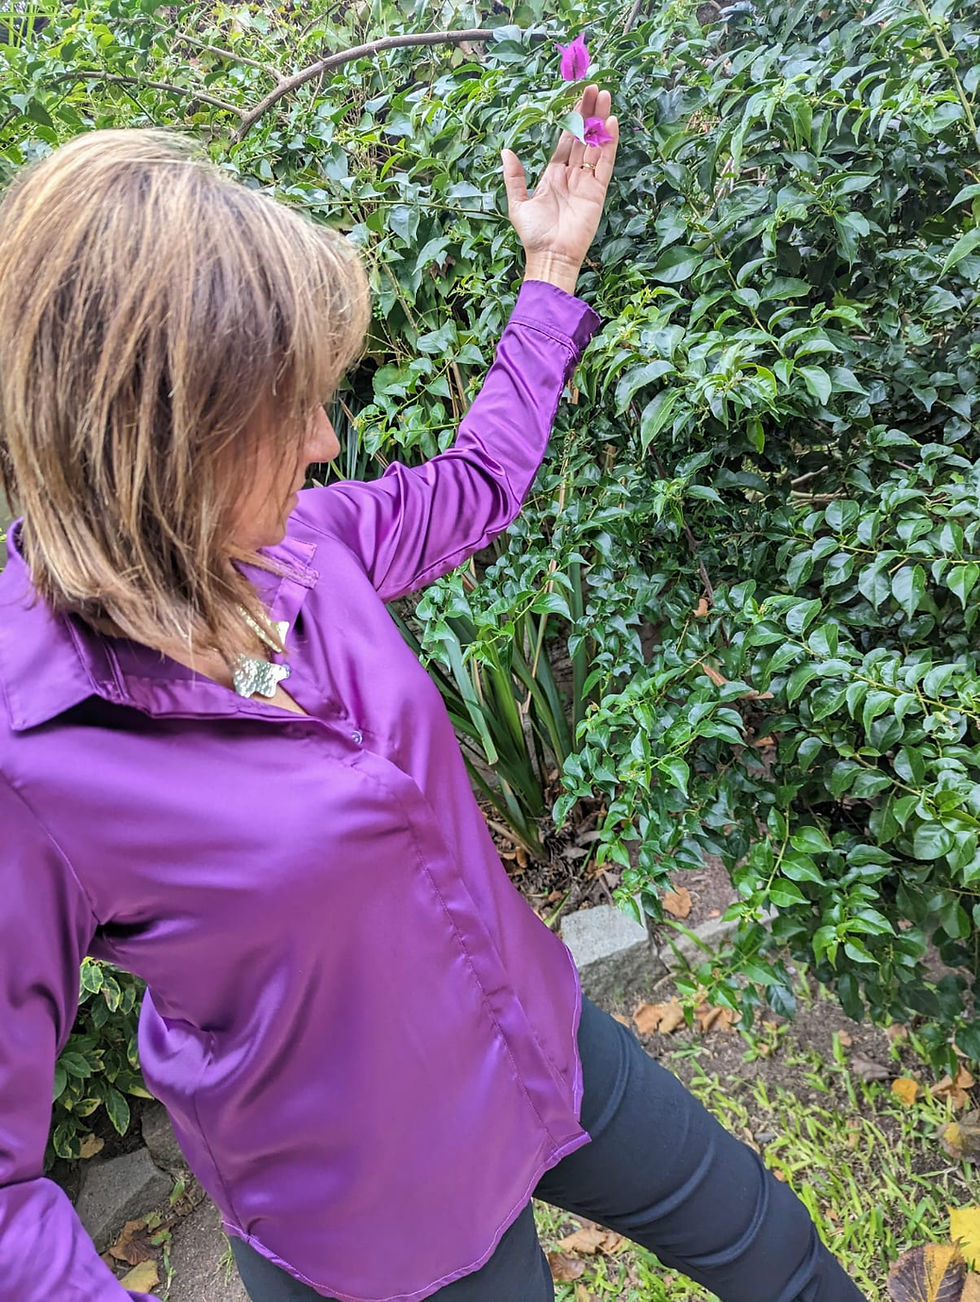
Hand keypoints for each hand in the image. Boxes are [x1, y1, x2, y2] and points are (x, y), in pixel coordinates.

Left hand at [501, 84, 618, 293]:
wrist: (549, 256)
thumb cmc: (533, 234)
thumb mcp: (518, 203)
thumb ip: (514, 177)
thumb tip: (506, 151)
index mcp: (553, 174)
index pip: (565, 140)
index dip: (571, 118)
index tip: (576, 96)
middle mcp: (571, 174)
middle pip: (583, 136)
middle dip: (588, 111)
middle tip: (594, 86)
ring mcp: (586, 181)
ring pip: (596, 144)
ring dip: (601, 120)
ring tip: (605, 95)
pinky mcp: (598, 191)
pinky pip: (605, 162)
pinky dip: (610, 143)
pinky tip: (611, 122)